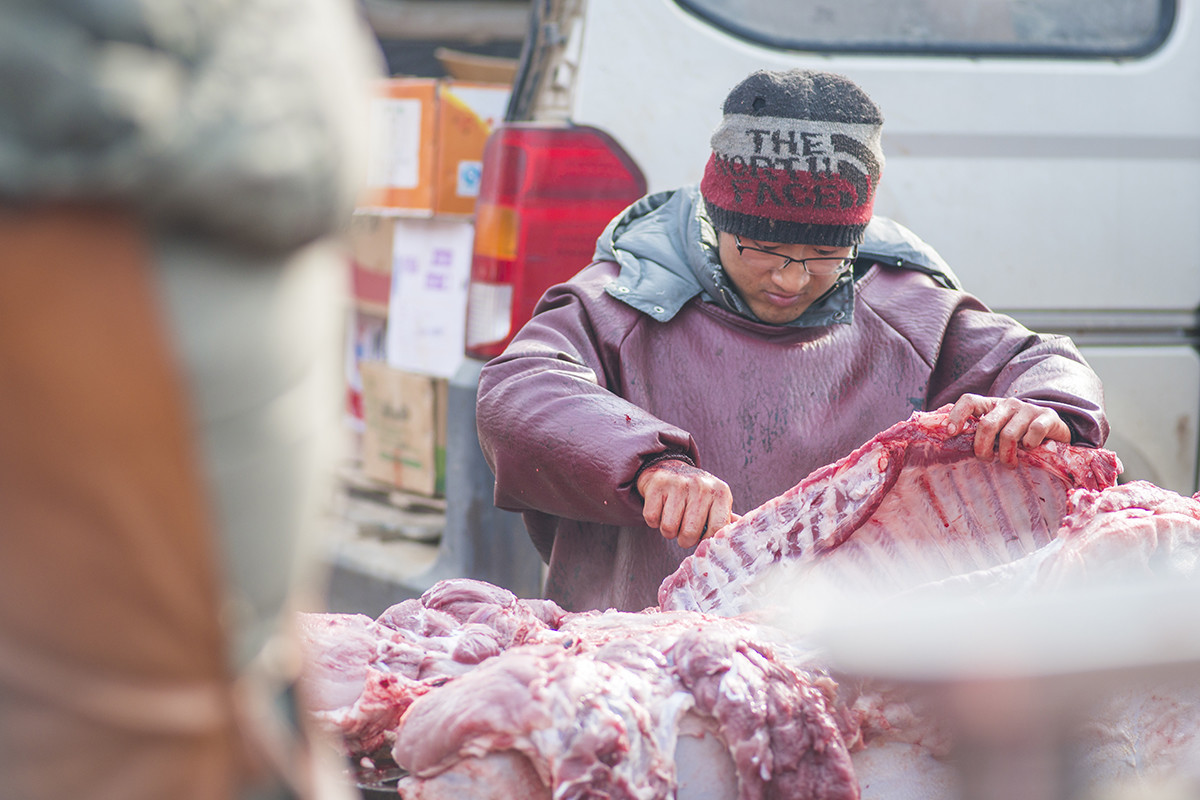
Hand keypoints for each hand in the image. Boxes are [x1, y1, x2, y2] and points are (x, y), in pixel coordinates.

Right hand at [636, 459, 737, 547]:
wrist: (670, 467)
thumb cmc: (696, 493)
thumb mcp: (716, 502)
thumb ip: (726, 519)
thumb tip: (741, 535)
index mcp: (721, 492)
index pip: (717, 529)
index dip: (706, 540)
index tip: (701, 537)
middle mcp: (702, 486)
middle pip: (690, 533)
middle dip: (683, 539)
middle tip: (683, 530)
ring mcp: (679, 483)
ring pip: (668, 528)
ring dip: (667, 531)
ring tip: (672, 520)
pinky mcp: (658, 484)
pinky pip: (652, 518)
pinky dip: (653, 521)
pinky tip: (660, 510)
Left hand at [945, 394, 1071, 465]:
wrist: (1055, 432)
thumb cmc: (1019, 435)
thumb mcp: (998, 431)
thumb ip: (979, 433)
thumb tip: (950, 440)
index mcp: (992, 405)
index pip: (969, 400)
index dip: (957, 415)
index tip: (950, 433)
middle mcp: (1008, 404)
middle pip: (987, 425)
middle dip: (982, 448)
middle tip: (986, 460)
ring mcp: (1028, 409)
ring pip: (1008, 435)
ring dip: (1006, 455)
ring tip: (1009, 462)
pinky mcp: (1047, 416)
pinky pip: (1032, 434)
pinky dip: (1028, 447)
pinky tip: (1029, 450)